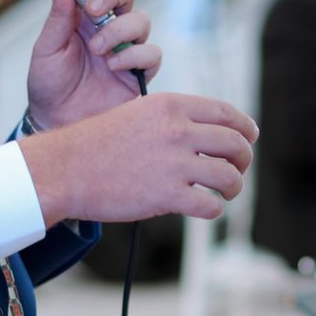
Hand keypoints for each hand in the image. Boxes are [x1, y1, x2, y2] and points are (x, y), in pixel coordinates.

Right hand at [19, 92, 256, 225]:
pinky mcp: (167, 195)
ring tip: (225, 193)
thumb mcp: (139, 115)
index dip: (246, 128)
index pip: (227, 114)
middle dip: (243, 160)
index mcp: (171, 106)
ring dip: (234, 187)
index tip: (249, 139)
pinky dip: (213, 209)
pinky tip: (205, 209)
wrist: (66, 168)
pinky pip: (210, 205)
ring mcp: (175, 163)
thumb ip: (173, 121)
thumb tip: (208, 136)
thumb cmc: (98, 145)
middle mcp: (178, 130)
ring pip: (229, 176)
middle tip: (237, 170)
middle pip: (235, 144)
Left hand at [23, 0, 161, 128]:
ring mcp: (126, 48)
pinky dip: (134, 55)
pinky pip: (152, 53)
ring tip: (97, 50)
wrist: (58, 124)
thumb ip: (57, 15)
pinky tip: (113, 67)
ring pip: (142, 20)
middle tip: (92, 9)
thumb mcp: (46, 49)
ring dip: (119, 31)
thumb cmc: (49, 86)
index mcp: (83, 17)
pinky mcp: (139, 73)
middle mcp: (109, 27)